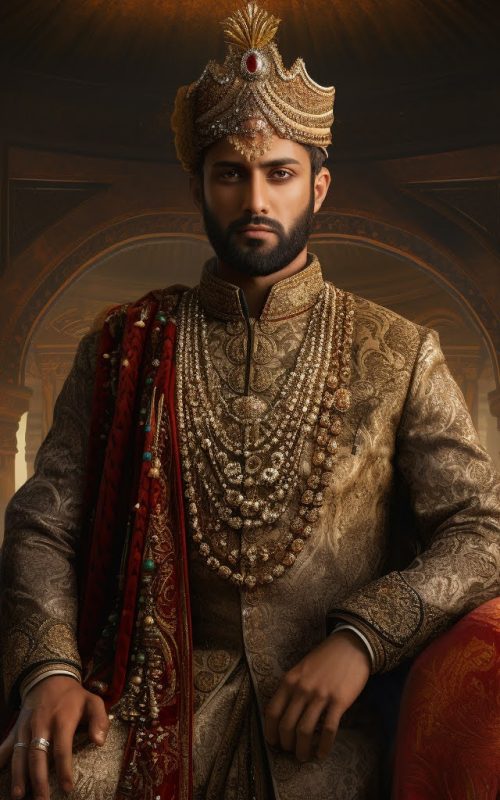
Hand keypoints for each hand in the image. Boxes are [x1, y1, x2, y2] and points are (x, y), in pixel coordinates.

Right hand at [0, 675, 109, 799]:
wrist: (49, 678)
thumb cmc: (74, 696)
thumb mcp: (93, 701)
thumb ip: (100, 720)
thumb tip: (99, 742)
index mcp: (62, 719)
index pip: (62, 749)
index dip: (65, 770)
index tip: (67, 789)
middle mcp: (41, 724)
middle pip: (38, 755)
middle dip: (38, 780)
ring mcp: (26, 727)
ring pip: (20, 754)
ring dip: (18, 775)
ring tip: (18, 796)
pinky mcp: (16, 729)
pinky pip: (4, 745)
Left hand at [264, 630, 370, 762]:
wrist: (350, 646)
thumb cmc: (325, 659)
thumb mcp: (301, 669)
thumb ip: (291, 688)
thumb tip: (284, 715)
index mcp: (289, 681)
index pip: (272, 712)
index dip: (270, 732)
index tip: (273, 742)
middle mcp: (301, 689)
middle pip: (286, 726)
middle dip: (286, 744)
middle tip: (290, 752)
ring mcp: (320, 695)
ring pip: (304, 731)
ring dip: (302, 750)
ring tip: (304, 757)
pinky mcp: (338, 701)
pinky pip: (328, 730)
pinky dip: (323, 746)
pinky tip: (322, 754)